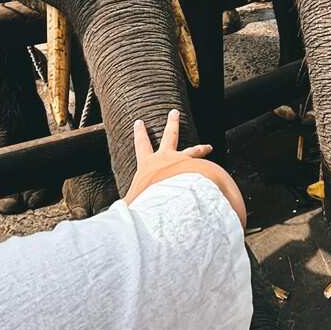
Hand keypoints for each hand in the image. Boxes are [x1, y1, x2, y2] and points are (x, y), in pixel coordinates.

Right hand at [125, 109, 245, 227]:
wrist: (171, 198)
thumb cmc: (149, 201)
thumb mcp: (132, 204)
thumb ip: (125, 209)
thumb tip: (113, 218)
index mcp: (148, 165)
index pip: (141, 145)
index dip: (140, 133)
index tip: (139, 122)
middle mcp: (166, 158)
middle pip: (169, 136)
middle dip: (171, 123)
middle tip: (174, 112)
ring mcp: (184, 163)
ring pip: (192, 150)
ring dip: (200, 148)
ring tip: (209, 147)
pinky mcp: (198, 171)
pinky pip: (207, 170)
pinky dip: (212, 174)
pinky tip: (218, 179)